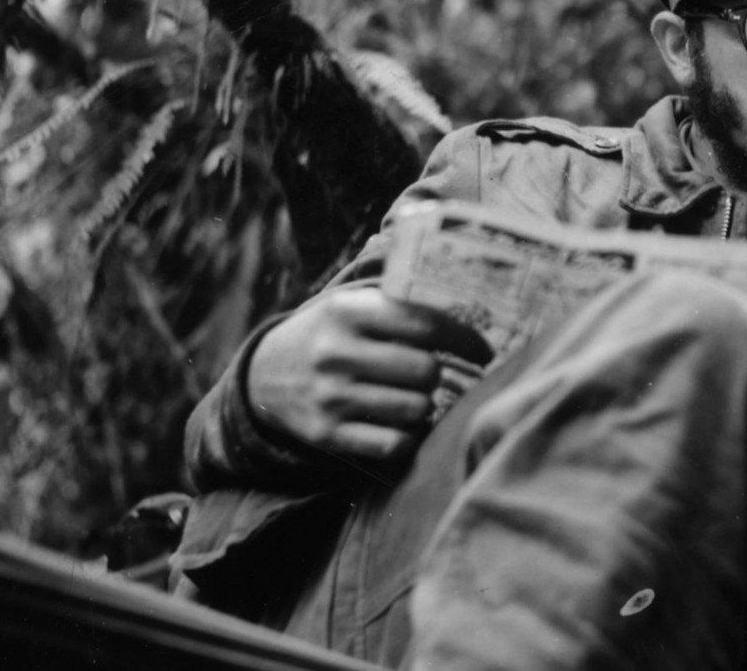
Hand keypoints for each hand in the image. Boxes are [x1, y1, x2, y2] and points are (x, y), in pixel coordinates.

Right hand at [246, 287, 489, 462]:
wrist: (263, 376)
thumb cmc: (329, 336)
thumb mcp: (350, 305)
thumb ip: (399, 301)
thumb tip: (474, 306)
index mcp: (347, 311)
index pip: (423, 323)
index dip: (464, 339)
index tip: (483, 350)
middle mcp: (335, 353)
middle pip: (424, 370)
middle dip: (440, 375)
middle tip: (440, 376)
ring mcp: (329, 397)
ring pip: (415, 409)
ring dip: (427, 407)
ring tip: (419, 399)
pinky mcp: (326, 435)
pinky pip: (394, 445)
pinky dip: (410, 438)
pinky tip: (405, 426)